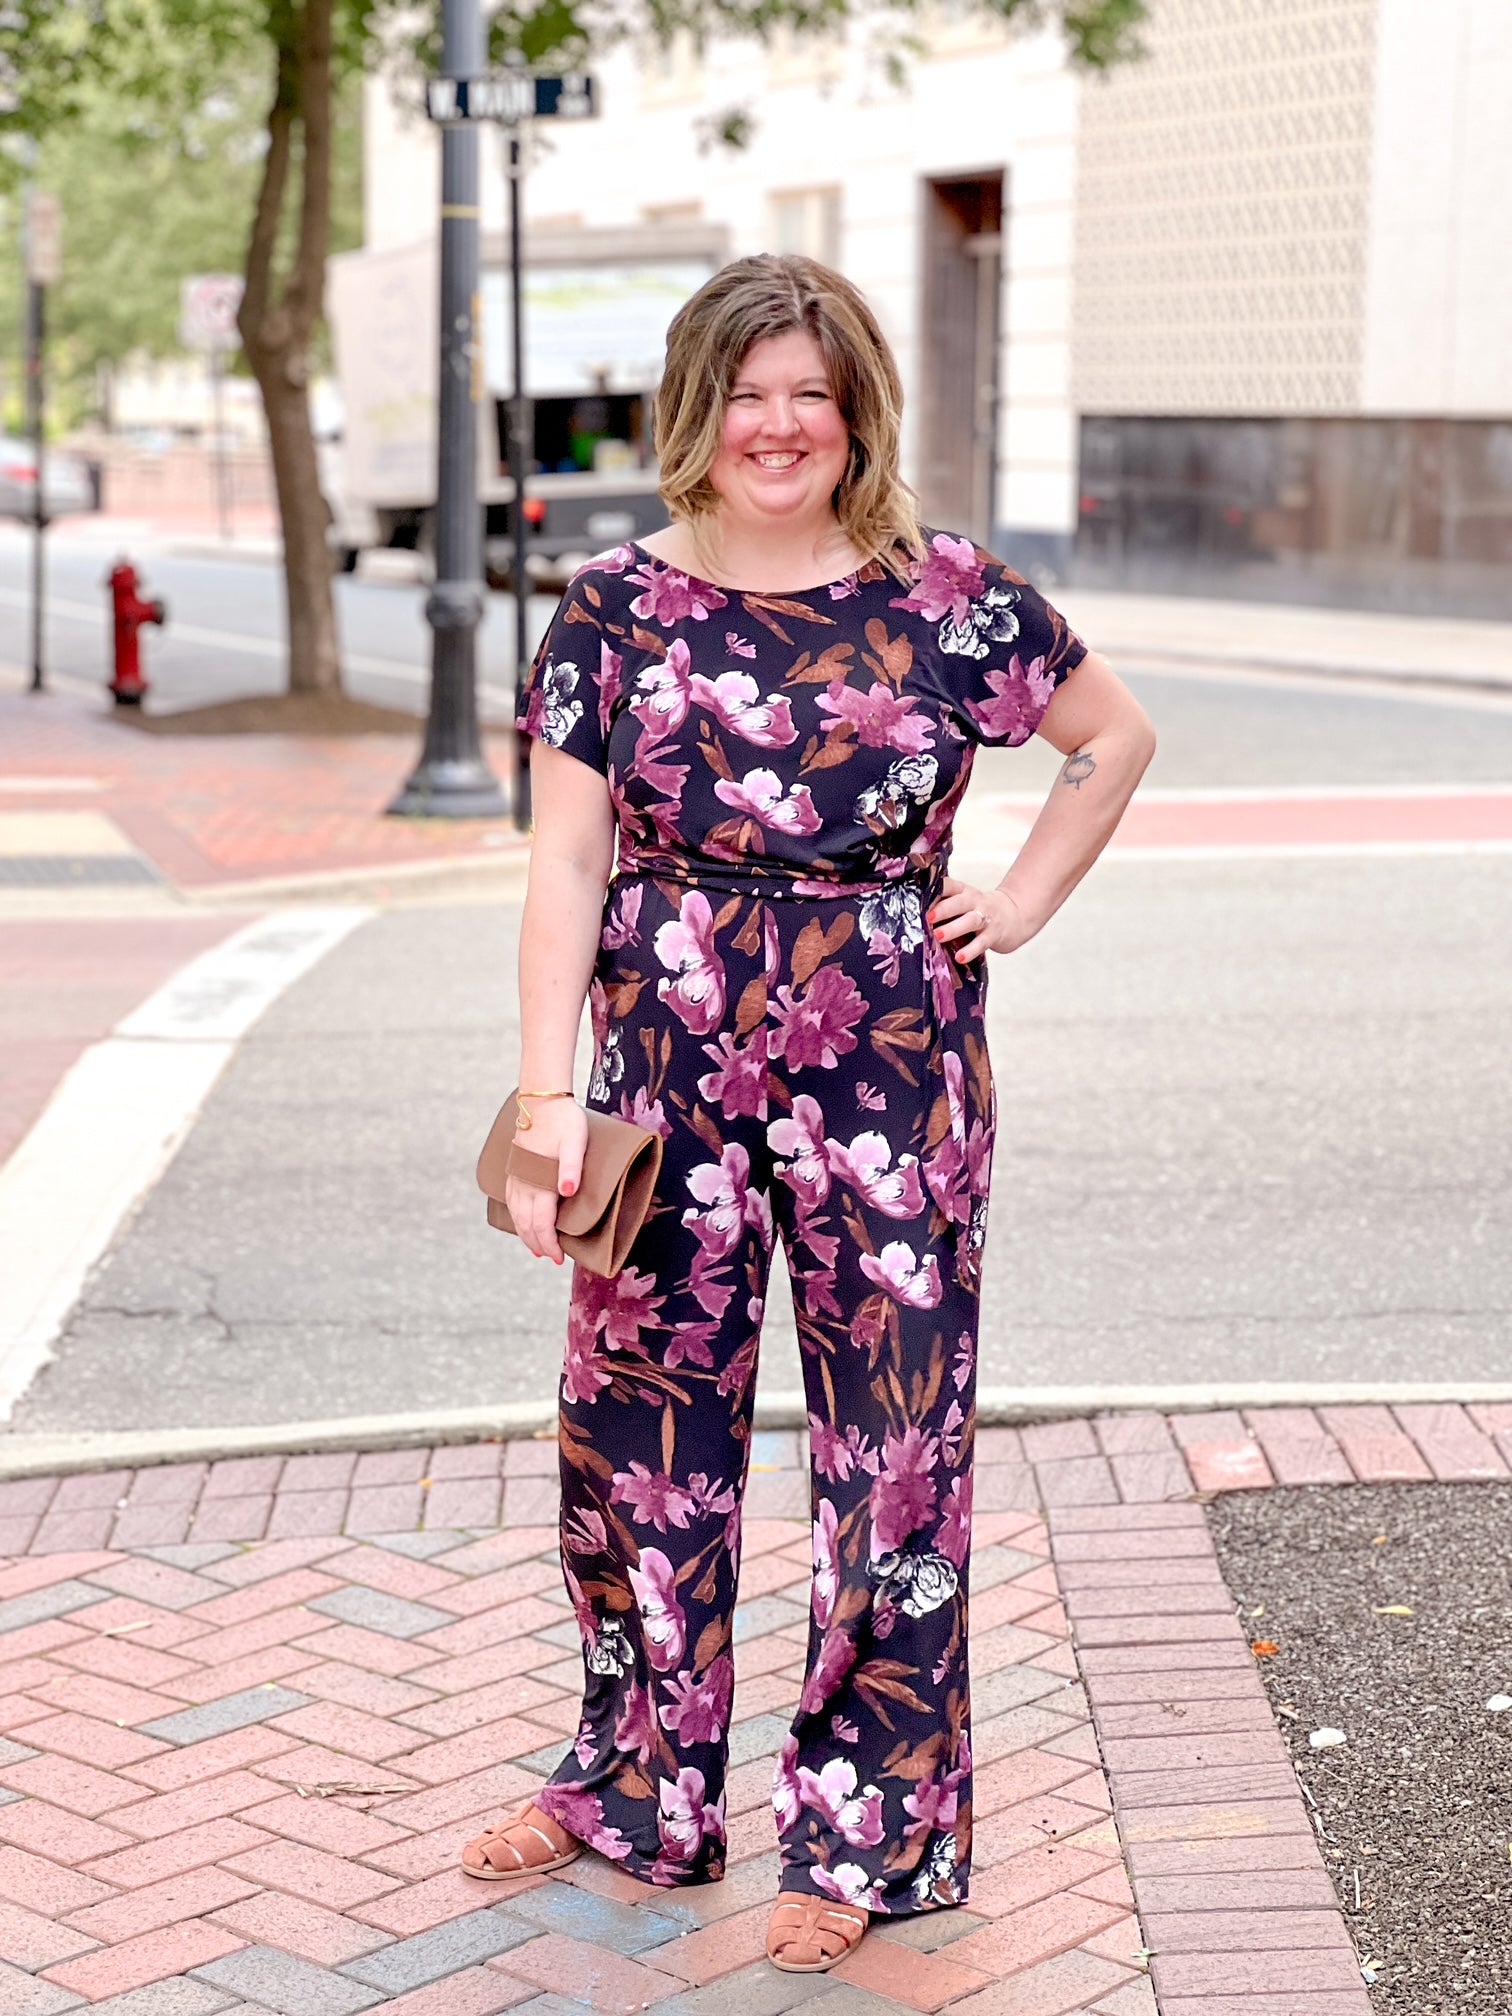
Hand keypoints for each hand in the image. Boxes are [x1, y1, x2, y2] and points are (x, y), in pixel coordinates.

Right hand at [505, 1097, 586, 1265]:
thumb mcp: (575, 1142)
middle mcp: (525, 1183)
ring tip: (536, 1248)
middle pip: (527, 1224)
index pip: (542, 1223)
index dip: (550, 1243)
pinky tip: (521, 1220)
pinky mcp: (515, 1169)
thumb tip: (567, 1192)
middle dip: (538, 1244)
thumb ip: (571, 1168)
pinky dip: (516, 1217)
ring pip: (516, 1214)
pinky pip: (511, 1201)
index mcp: (541, 1181)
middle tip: (552, 1258)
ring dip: (525, 1234)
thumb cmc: (564, 1121)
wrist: (541, 1100)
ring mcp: (517, 1176)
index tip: (559, 1257)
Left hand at [927, 877, 1035, 962]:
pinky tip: (960, 957)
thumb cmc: (978, 910)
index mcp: (963, 891)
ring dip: (954, 928)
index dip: (935, 888)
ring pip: (970, 921)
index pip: (949, 885)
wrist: (1015, 915)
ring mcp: (986, 918)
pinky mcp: (994, 934)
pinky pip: (982, 942)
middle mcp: (975, 902)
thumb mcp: (964, 902)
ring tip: (939, 936)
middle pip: (959, 902)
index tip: (919, 892)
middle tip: (928, 917)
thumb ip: (943, 904)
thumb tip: (911, 913)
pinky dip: (971, 950)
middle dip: (943, 909)